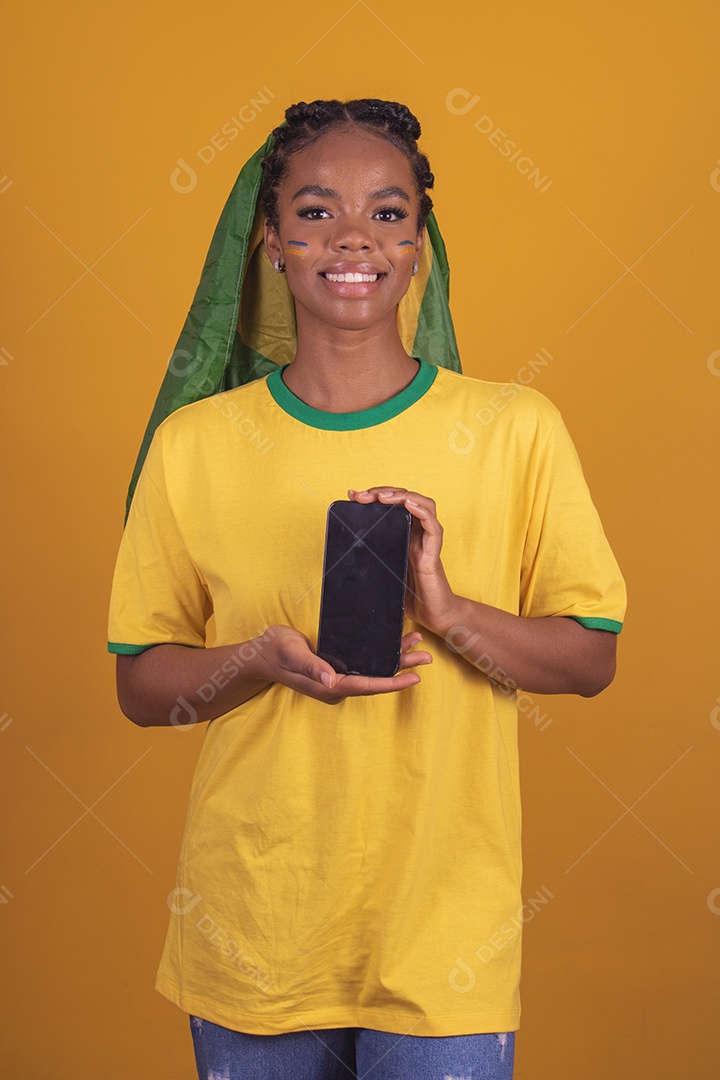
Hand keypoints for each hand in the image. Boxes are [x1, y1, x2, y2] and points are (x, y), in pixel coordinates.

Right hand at [254, 625, 431, 705]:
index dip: (391, 682)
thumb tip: (331, 681)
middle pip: (376, 679)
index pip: (366, 686)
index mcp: (329, 687)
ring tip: (417, 645)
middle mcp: (337, 685)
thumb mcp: (292, 655)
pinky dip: (381, 654)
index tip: (414, 678)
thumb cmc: (276, 652)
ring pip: (373, 670)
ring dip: (395, 659)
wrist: (261, 654)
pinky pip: (364, 663)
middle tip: (426, 658)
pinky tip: (394, 642)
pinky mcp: (337, 667)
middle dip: (402, 669)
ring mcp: (338, 677)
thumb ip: (311, 667)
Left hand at [347, 487, 457, 633]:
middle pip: (405, 499)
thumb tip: (344, 558)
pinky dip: (422, 510)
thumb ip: (371, 562)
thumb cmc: (411, 596)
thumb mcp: (383, 573)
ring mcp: (427, 541)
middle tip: (362, 496)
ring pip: (422, 505)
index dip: (374, 495)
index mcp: (405, 534)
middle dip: (383, 491)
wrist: (434, 616)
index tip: (354, 495)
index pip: (393, 504)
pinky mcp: (434, 552)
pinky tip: (409, 504)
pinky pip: (433, 525)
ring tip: (383, 496)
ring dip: (402, 496)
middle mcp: (418, 533)